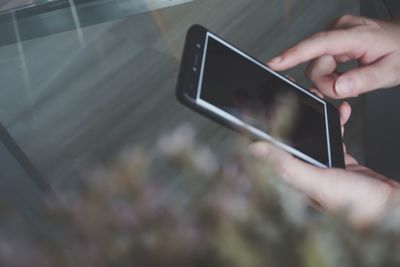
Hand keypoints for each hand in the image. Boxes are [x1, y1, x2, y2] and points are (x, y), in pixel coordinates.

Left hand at [249, 103, 398, 226]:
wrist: (392, 207)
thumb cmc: (358, 204)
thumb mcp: (318, 181)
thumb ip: (287, 166)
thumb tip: (257, 150)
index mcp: (294, 180)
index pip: (271, 152)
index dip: (264, 129)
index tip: (260, 107)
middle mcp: (305, 173)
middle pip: (290, 139)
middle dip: (291, 116)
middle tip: (291, 95)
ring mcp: (323, 166)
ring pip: (312, 135)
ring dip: (315, 116)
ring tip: (318, 99)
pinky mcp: (339, 161)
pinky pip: (333, 136)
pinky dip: (336, 123)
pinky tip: (340, 114)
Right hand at [268, 15, 399, 98]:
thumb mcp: (390, 72)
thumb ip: (363, 81)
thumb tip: (338, 88)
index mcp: (356, 35)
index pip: (318, 44)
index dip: (294, 54)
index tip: (275, 63)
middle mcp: (341, 29)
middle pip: (315, 63)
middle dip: (327, 82)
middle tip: (348, 87)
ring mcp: (336, 33)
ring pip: (316, 65)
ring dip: (329, 79)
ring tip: (350, 79)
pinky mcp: (333, 39)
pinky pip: (320, 62)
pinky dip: (330, 73)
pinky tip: (345, 73)